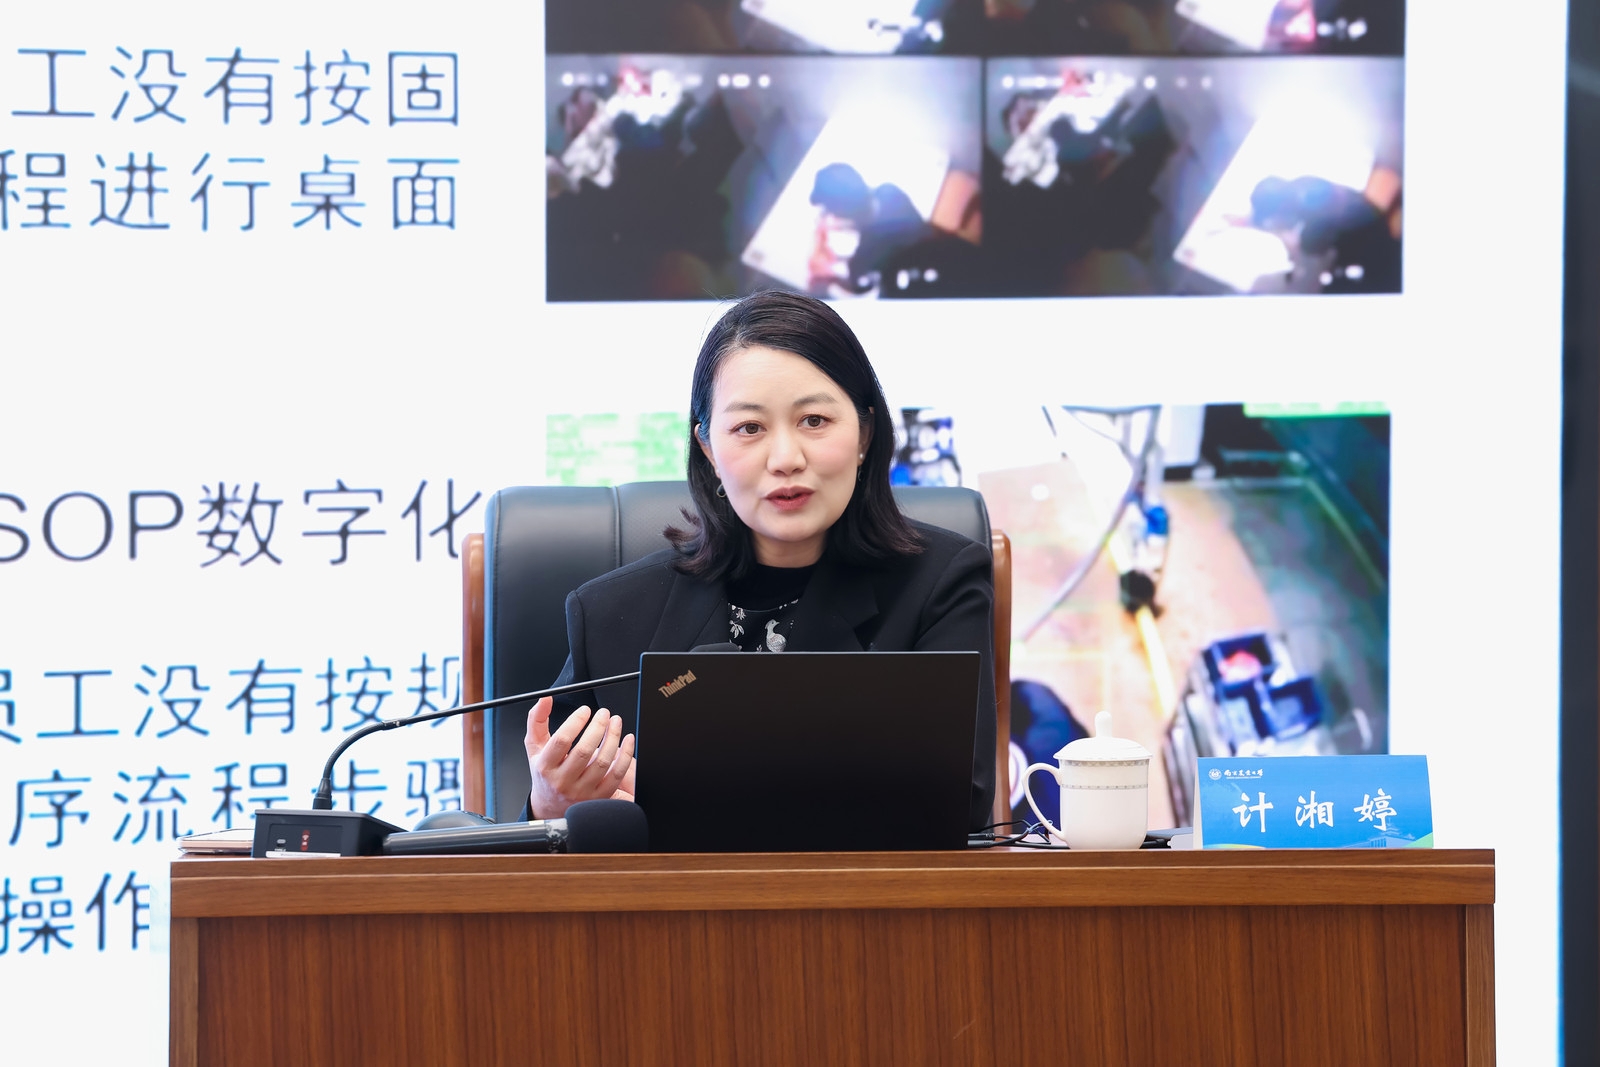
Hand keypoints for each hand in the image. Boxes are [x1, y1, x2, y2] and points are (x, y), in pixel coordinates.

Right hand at [524, 696, 636, 820]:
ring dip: (613, 738)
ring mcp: (581, 791)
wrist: (550, 805)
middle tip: (604, 713)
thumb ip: (536, 720)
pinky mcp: (598, 797)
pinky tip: (627, 740)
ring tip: (615, 722)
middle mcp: (562, 782)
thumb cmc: (545, 771)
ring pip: (603, 762)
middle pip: (584, 751)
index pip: (561, 741)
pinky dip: (625, 755)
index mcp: (545, 767)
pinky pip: (617, 774)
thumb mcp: (534, 746)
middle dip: (598, 727)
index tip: (585, 710)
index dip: (575, 721)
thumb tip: (545, 698)